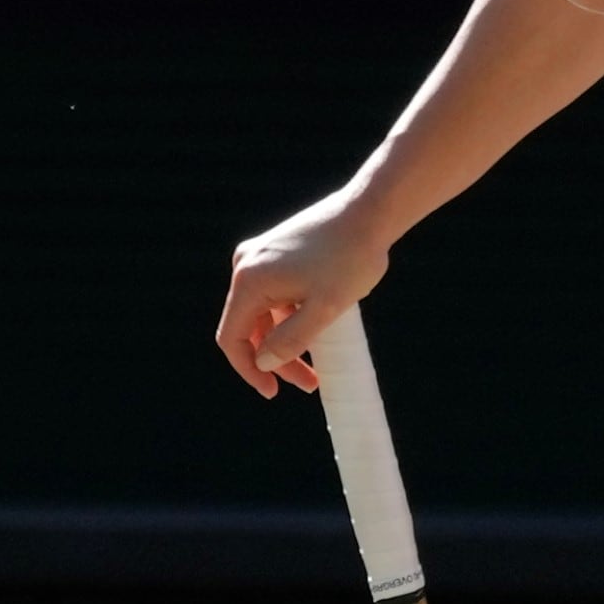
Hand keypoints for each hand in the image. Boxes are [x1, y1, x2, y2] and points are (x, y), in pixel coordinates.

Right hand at [214, 195, 391, 395]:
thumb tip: (264, 363)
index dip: (249, 370)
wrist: (371, 211)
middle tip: (309, 384)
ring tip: (318, 366)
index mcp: (249, 280)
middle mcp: (246, 265)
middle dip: (276, 360)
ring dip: (286, 341)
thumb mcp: (325, 308)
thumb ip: (292, 340)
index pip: (232, 338)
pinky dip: (291, 318)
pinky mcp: (277, 252)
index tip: (273, 392)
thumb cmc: (351, 258)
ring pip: (265, 314)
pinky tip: (319, 331)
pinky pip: (275, 296)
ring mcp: (260, 256)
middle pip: (250, 328)